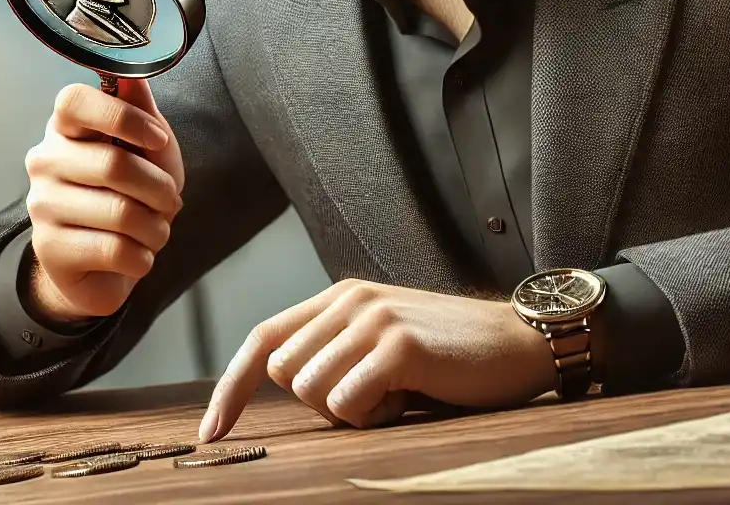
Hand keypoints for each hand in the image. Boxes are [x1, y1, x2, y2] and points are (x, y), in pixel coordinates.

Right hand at [23, 79, 183, 321]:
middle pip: (113, 164)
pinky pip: (115, 250)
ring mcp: (41, 205)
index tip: (157, 138)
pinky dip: (142, 257)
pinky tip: (136, 254)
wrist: (105, 263)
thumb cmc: (129, 194)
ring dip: (156, 228)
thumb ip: (141, 109)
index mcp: (65, 127)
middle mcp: (44, 161)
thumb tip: (134, 72)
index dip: (124, 117)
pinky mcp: (49, 248)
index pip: (74, 101)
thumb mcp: (147, 147)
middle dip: (160, 189)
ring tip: (154, 230)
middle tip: (169, 200)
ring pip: (120, 213)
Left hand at [197, 279, 556, 441]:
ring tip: (396, 393)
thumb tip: (285, 387)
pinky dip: (372, 416)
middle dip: (320, 403)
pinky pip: (347, 403)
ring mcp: (373, 320)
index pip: (263, 339)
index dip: (230, 388)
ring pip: (311, 391)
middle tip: (374, 395)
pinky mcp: (398, 346)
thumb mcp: (380, 341)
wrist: (517, 341)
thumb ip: (334, 351)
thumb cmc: (448, 356)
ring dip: (351, 411)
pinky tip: (409, 398)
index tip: (211, 433)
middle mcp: (349, 300)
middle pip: (285, 375)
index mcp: (339, 297)